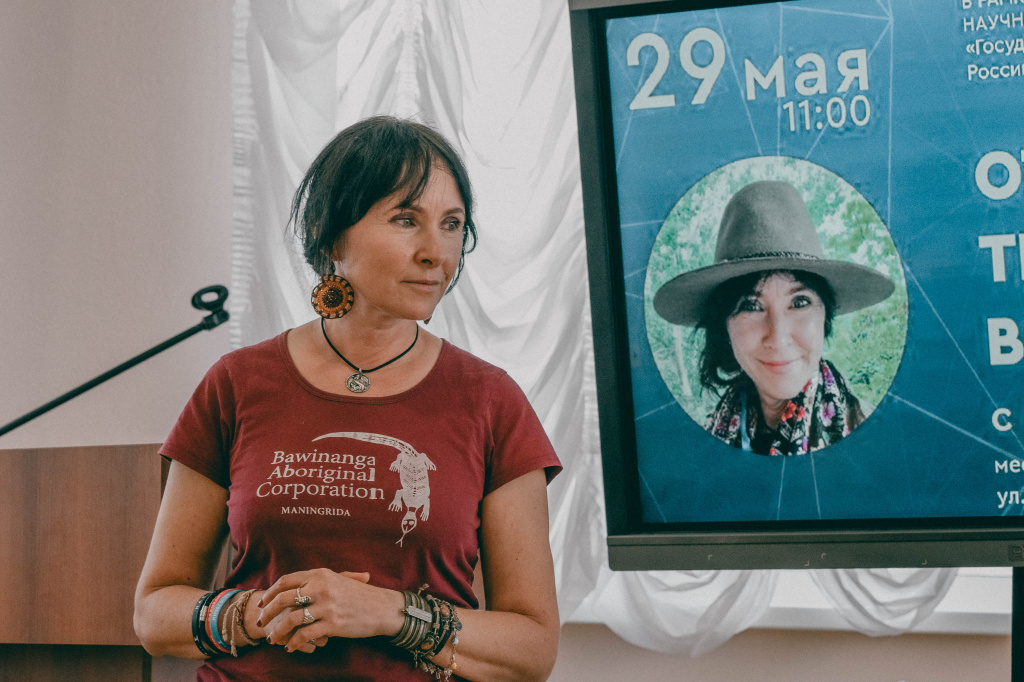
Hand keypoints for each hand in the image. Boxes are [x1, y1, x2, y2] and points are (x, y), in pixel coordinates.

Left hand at [256, 569, 404, 652]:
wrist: (382, 608)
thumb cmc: (361, 595)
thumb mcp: (339, 580)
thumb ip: (318, 580)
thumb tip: (296, 586)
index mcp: (320, 574)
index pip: (286, 581)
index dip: (271, 592)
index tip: (262, 603)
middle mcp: (321, 587)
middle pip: (283, 599)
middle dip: (268, 612)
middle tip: (261, 622)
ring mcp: (326, 606)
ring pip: (291, 619)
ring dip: (278, 631)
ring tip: (272, 639)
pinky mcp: (332, 624)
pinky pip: (305, 635)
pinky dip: (294, 642)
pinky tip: (290, 647)